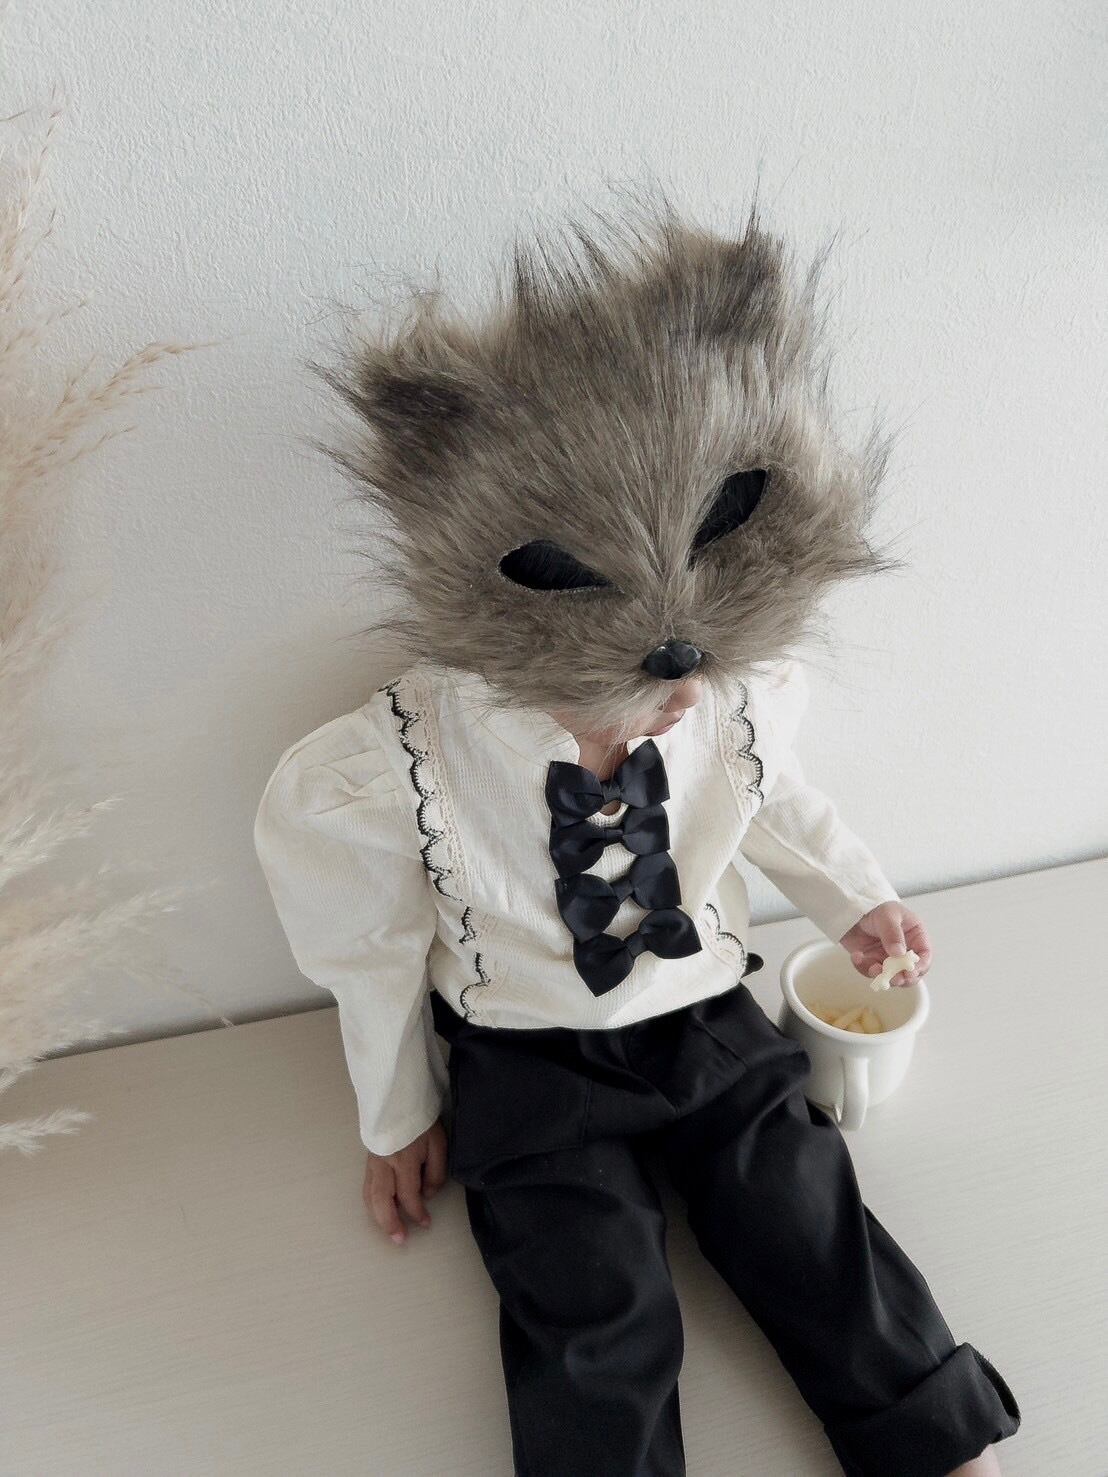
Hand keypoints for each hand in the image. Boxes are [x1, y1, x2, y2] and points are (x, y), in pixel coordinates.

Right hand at [363, 1118, 447, 1245]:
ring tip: (388, 1231)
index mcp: (404, 1159)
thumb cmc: (421, 1124)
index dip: (417, 1212)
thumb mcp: (438, 1144)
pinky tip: (379, 1212)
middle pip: (381, 1200)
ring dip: (378, 1217)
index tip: (425, 1223)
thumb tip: (426, 1195)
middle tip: (400, 1239)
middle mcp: (384, 1164)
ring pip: (369, 1196)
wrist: (399, 1101)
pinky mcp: (368, 1162)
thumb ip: (435, 1172)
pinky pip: (366, 1188)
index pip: (408, 1194)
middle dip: (390, 1223)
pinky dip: (371, 1204)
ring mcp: (373, 1163)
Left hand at [839, 902, 931, 986]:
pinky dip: (864, 968)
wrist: (852, 911)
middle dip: (903, 978)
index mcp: (916, 937)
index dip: (920, 966)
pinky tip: (856, 956)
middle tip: (894, 978)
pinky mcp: (873, 962)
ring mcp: (889, 959)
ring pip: (891, 976)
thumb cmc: (876, 909)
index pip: (925, 956)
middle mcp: (905, 951)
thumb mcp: (888, 915)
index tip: (910, 972)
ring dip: (883, 977)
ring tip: (873, 969)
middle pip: (911, 972)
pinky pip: (871, 972)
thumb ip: (893, 933)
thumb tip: (899, 953)